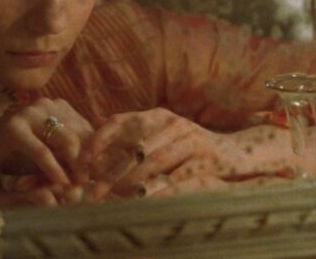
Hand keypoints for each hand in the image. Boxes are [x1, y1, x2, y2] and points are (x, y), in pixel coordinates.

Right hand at [0, 98, 92, 186]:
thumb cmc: (14, 157)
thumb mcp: (48, 158)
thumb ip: (69, 161)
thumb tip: (96, 176)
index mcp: (57, 107)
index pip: (86, 130)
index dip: (95, 155)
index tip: (102, 177)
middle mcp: (46, 105)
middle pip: (80, 134)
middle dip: (87, 163)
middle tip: (92, 185)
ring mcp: (29, 112)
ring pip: (65, 141)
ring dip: (74, 167)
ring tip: (78, 188)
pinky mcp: (14, 127)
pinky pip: (41, 151)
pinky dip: (53, 169)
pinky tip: (61, 184)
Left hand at [80, 107, 237, 200]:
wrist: (233, 152)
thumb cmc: (190, 146)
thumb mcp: (161, 132)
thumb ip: (133, 129)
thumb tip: (97, 120)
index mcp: (158, 115)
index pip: (121, 122)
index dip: (99, 140)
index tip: (81, 161)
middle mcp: (173, 123)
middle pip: (134, 147)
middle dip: (111, 170)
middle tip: (93, 189)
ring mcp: (190, 140)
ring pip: (154, 161)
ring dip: (132, 181)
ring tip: (115, 196)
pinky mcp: (205, 159)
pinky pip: (177, 177)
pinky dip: (158, 189)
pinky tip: (143, 200)